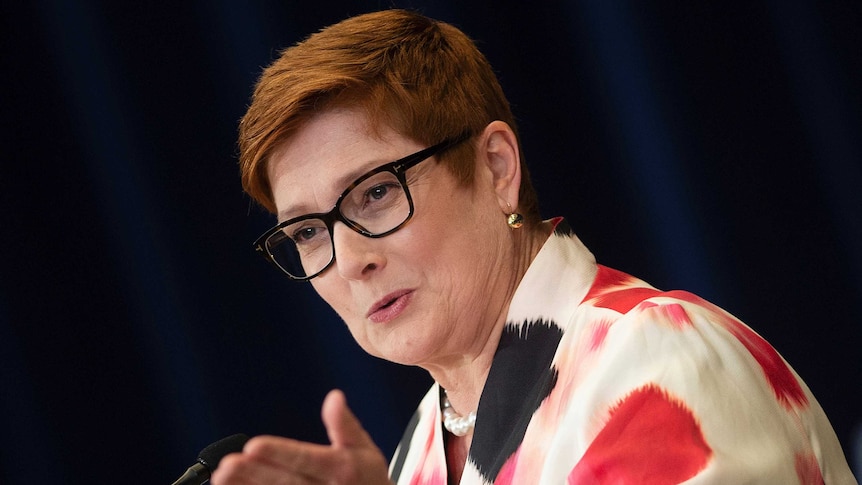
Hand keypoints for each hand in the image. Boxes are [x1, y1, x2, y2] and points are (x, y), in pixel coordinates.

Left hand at [211, 390, 392, 483]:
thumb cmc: (368, 480)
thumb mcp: (365, 450)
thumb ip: (345, 425)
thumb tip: (334, 397)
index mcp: (342, 470)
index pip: (306, 459)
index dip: (280, 452)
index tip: (254, 445)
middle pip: (285, 482)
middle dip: (255, 473)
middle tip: (228, 464)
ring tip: (222, 477)